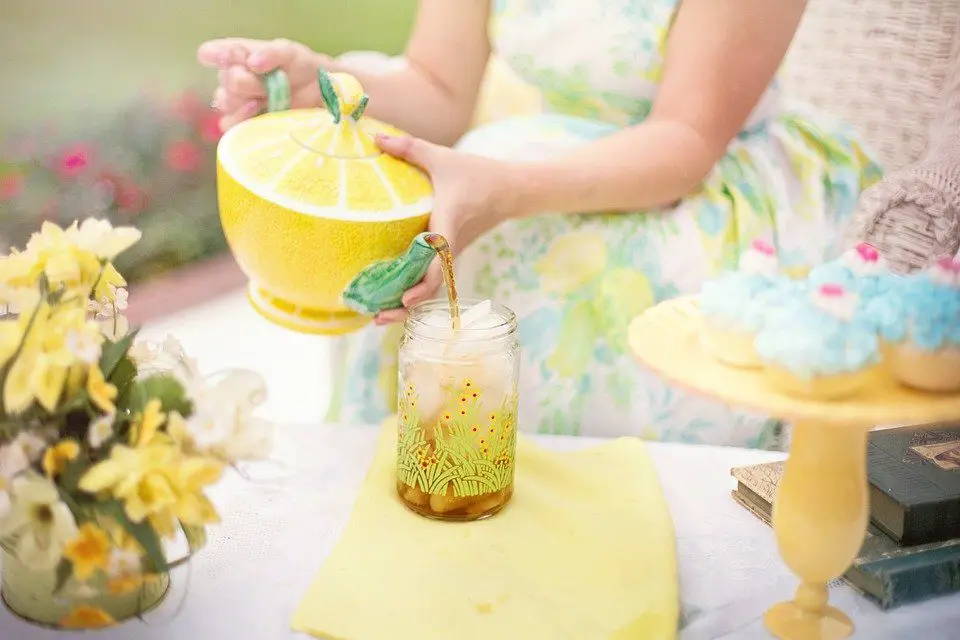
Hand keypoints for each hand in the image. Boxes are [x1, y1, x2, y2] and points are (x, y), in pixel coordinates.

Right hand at [197, 37, 331, 129]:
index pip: (211, 52)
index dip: (214, 55)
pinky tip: (256, 111)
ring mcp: (236, 102)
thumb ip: (271, 53)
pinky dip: (241, 119)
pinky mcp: (243, 123)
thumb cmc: (300, 67)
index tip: (226, 57)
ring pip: (225, 102)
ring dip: (246, 101)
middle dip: (248, 82)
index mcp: (238, 56)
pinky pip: (229, 125)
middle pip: (226, 80)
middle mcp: (232, 77)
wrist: (317, 93)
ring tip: (265, 98)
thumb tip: (253, 62)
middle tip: (269, 82)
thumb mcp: (290, 53)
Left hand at [372, 135, 515, 324]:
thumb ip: (409, 147)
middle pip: (431, 287)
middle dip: (405, 307)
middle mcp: (451, 246)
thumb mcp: (443, 158)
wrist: (511, 190)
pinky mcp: (451, 255)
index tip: (405, 299)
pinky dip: (413, 292)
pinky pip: (432, 279)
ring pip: (430, 288)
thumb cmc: (477, 174)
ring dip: (406, 305)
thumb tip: (373, 137)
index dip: (423, 282)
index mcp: (449, 226)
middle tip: (377, 318)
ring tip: (379, 318)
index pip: (439, 261)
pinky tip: (392, 299)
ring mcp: (452, 254)